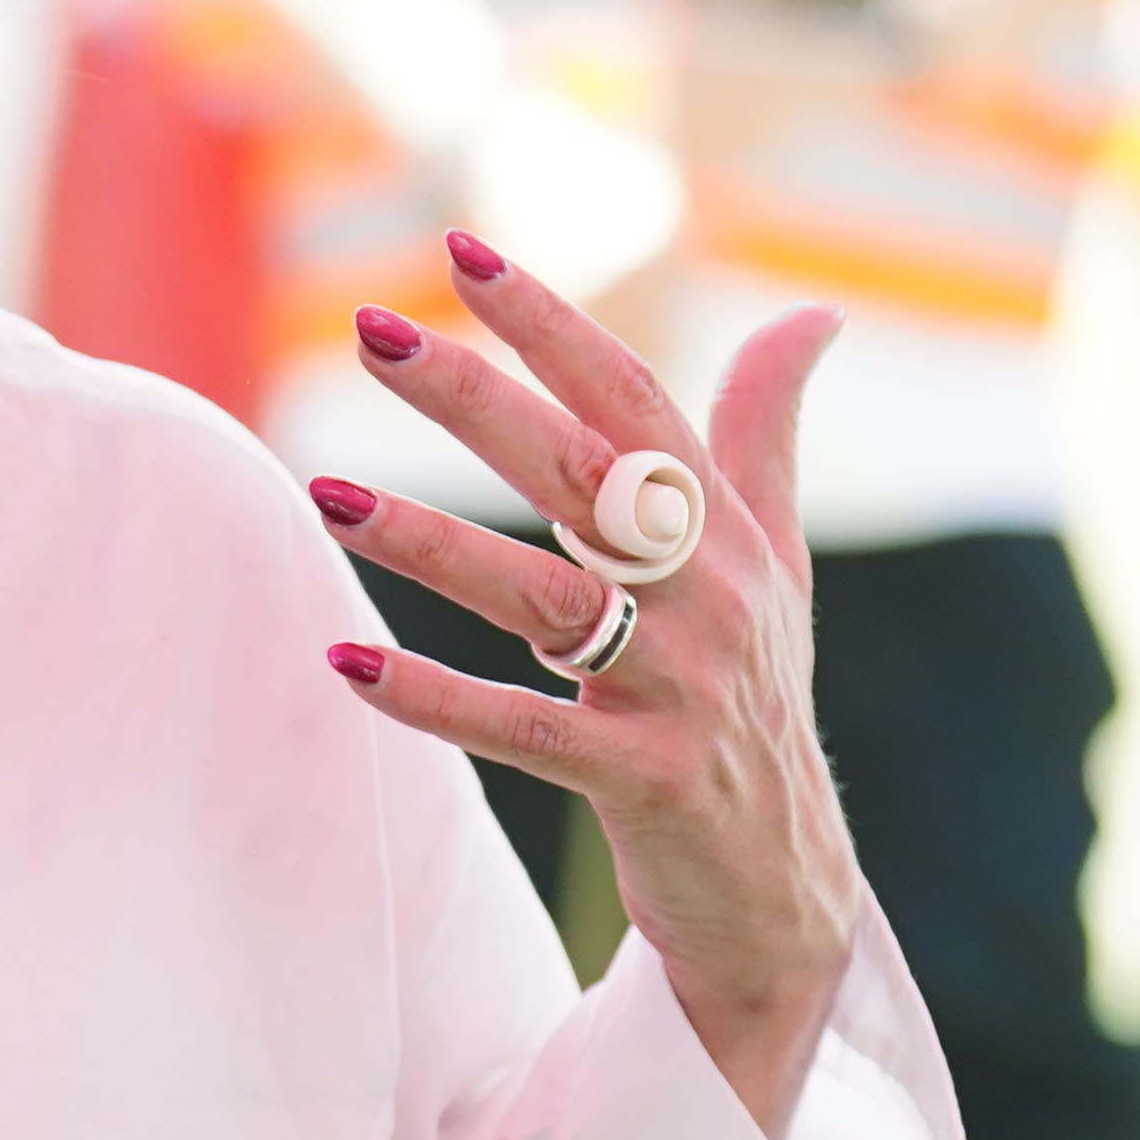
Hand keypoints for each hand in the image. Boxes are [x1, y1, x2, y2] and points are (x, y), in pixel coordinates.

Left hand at [314, 238, 867, 1137]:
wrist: (785, 889)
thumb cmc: (757, 701)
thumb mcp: (774, 565)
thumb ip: (765, 437)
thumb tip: (814, 313)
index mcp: (725, 531)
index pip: (636, 400)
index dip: (552, 325)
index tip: (462, 250)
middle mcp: (709, 595)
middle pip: (580, 472)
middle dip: (476, 397)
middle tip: (374, 330)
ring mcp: (679, 689)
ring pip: (540, 596)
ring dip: (428, 542)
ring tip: (324, 493)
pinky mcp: (642, 780)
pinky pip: (523, 729)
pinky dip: (434, 698)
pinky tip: (348, 662)